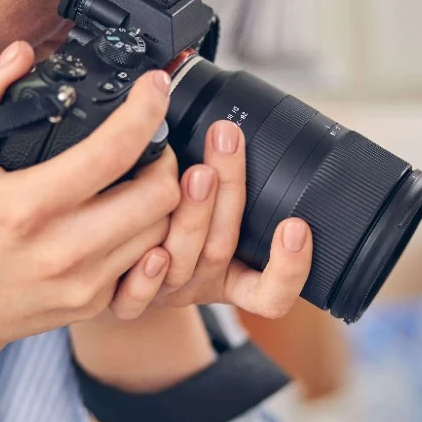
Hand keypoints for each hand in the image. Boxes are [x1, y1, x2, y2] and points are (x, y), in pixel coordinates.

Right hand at [0, 41, 180, 358]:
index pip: (113, 151)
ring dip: (164, 197)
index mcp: (26, 205)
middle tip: (155, 141)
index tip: (155, 85)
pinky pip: (148, 262)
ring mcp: (83, 281)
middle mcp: (62, 248)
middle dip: (166, 157)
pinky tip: (133, 214)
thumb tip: (21, 53)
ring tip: (145, 175)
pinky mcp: (95, 302)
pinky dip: (150, 233)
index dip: (145, 109)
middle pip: (159, 194)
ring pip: (162, 229)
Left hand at [104, 119, 312, 321]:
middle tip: (228, 141)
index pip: (273, 291)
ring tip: (195, 172)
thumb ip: (222, 183)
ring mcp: (168, 291)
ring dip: (193, 214)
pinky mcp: (129, 300)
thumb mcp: (218, 217)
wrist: (126, 277)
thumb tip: (231, 121)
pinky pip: (135, 298)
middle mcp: (205, 283)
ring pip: (184, 261)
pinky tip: (150, 249)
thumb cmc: (178, 234)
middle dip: (230, 190)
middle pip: (223, 248)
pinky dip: (146, 275)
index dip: (290, 267)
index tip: (296, 226)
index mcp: (236, 276)